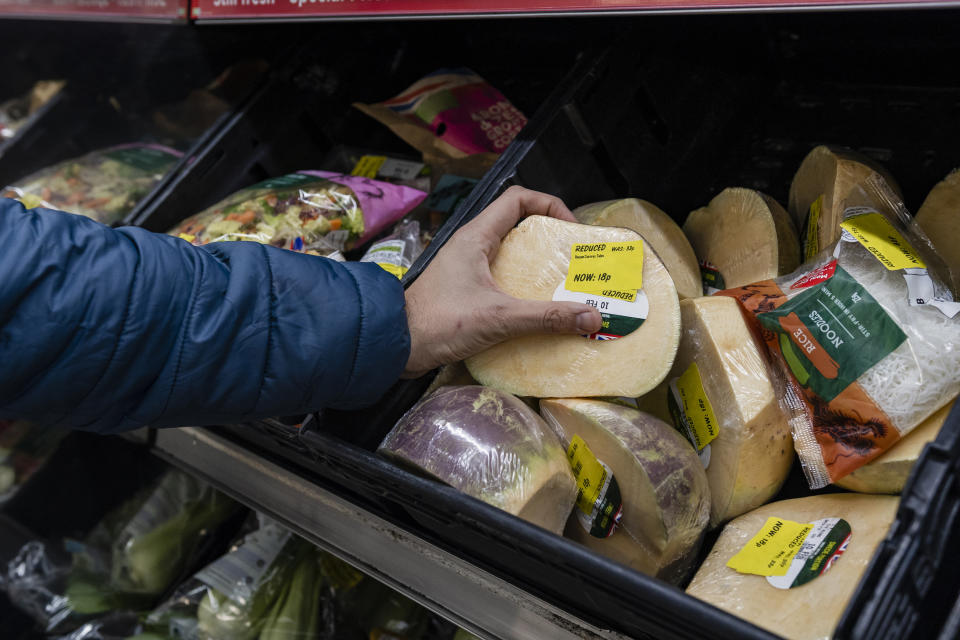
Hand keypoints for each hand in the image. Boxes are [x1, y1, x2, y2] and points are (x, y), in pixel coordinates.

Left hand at [403, 186, 602, 377]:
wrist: (395, 345)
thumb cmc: (439, 323)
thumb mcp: (498, 318)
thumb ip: (545, 317)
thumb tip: (591, 316)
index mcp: (476, 237)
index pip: (517, 199)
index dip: (549, 205)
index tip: (571, 229)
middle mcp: (472, 246)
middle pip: (518, 226)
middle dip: (549, 240)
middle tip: (574, 261)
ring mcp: (467, 268)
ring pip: (510, 254)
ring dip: (537, 267)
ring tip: (563, 285)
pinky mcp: (465, 290)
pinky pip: (501, 279)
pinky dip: (522, 288)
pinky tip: (537, 309)